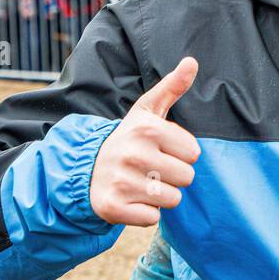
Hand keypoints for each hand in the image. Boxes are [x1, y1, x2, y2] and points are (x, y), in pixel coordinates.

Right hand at [89, 57, 200, 226]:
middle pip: (186, 177)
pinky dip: (145, 213)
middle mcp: (134, 153)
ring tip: (142, 183)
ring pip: (172, 200)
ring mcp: (122, 181)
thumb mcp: (147, 110)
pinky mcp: (112, 207)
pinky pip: (153, 218)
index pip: (194, 153)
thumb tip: (192, 61)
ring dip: (161, 196)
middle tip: (151, 169)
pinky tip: (131, 199)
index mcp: (148, 129)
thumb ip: (172, 87)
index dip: (181, 154)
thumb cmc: (128, 138)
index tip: (161, 150)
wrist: (84, 168)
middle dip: (173, 176)